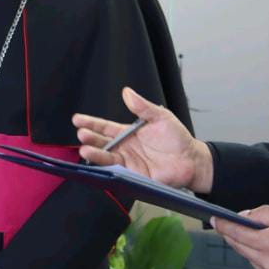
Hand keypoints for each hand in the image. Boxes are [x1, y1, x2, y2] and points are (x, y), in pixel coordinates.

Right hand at [73, 87, 213, 192]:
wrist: (191, 159)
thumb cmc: (177, 138)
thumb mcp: (160, 117)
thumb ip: (143, 107)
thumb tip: (127, 92)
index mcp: (128, 132)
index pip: (105, 127)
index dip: (91, 123)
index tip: (77, 119)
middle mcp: (125, 148)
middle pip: (102, 143)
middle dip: (90, 139)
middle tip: (81, 134)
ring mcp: (128, 162)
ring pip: (107, 158)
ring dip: (96, 154)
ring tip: (85, 149)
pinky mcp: (134, 176)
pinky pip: (118, 173)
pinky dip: (108, 170)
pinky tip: (100, 165)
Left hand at [212, 206, 268, 268]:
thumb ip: (264, 214)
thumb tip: (244, 217)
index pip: (237, 234)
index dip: (224, 225)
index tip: (215, 219)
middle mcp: (268, 265)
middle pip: (240, 248)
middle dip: (234, 235)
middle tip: (229, 223)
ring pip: (250, 259)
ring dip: (251, 248)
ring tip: (265, 238)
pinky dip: (262, 260)